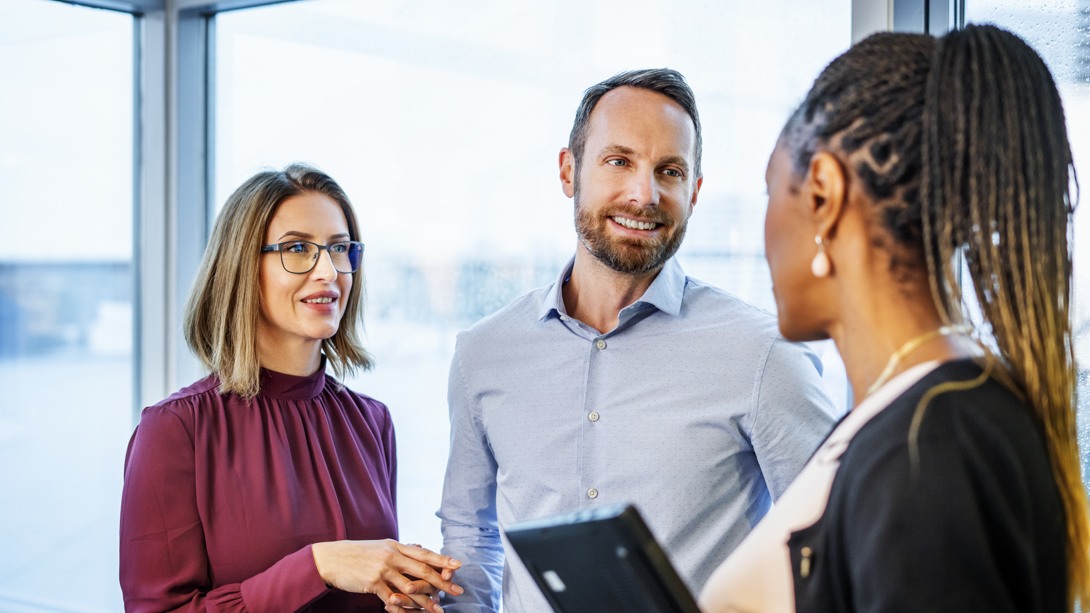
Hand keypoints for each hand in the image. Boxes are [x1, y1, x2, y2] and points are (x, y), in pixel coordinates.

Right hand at [312, 540, 461, 612]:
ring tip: (437, 609)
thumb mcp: (382, 546)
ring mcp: (383, 570)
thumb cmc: (359, 553)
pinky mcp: (373, 584)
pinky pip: (391, 598)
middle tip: (457, 591)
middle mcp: (392, 556)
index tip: (458, 565)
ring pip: (410, 588)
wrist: (332, 558)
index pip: (424, 553)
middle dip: (442, 582)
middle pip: (422, 570)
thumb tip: (420, 547)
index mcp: (396, 546)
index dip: (442, 560)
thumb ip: (401, 549)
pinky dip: (402, 607)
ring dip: (425, 601)